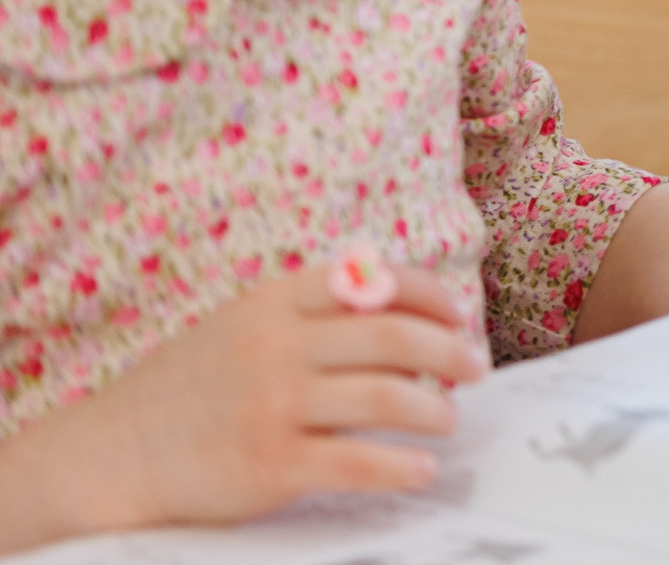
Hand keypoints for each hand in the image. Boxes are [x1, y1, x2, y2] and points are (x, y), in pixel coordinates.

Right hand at [0, 265, 486, 551]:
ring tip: (448, 419)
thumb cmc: (190, 386)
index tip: (460, 317)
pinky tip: (421, 470)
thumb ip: (313, 312)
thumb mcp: (244, 325)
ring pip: (387, 397)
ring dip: (434, 409)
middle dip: (449, 351)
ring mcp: (273, 404)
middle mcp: (277, 346)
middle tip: (474, 369)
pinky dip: (402, 466)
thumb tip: (407, 311)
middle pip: (394, 336)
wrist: (109, 452)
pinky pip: (358, 462)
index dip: (432, 296)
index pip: (376, 282)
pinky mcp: (270, 464)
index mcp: (274, 301)